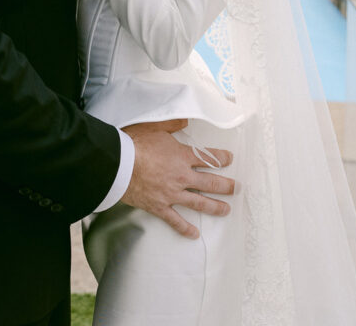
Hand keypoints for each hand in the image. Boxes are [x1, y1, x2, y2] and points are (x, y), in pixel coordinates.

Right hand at [121, 120, 234, 238]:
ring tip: (226, 209)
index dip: (221, 158)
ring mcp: (172, 194)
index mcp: (182, 156)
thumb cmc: (135, 143)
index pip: (207, 158)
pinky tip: (194, 234)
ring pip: (199, 203)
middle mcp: (182, 176)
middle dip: (226, 186)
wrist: (119, 164)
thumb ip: (172, 124)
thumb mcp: (154, 126)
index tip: (230, 159)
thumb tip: (185, 120)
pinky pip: (176, 221)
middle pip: (210, 183)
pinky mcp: (160, 207)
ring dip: (215, 207)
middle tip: (236, 188)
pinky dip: (185, 228)